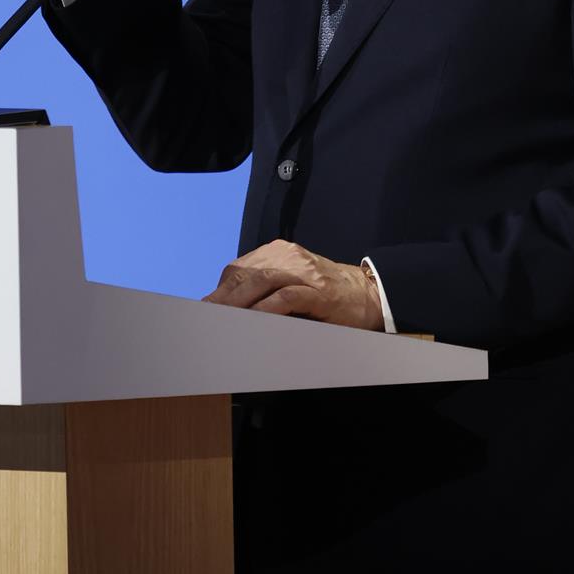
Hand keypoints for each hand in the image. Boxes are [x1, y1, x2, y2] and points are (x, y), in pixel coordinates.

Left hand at [202, 241, 383, 329]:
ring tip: (221, 319)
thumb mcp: (292, 284)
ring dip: (238, 302)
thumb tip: (230, 309)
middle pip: (245, 274)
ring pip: (261, 281)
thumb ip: (265, 290)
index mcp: (278, 253)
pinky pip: (287, 296)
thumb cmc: (326, 294)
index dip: (220, 290)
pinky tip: (253, 319)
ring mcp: (304, 272)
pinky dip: (267, 308)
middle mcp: (288, 256)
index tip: (205, 310)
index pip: (238, 269)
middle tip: (205, 318)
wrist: (369, 293)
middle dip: (222, 298)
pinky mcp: (319, 291)